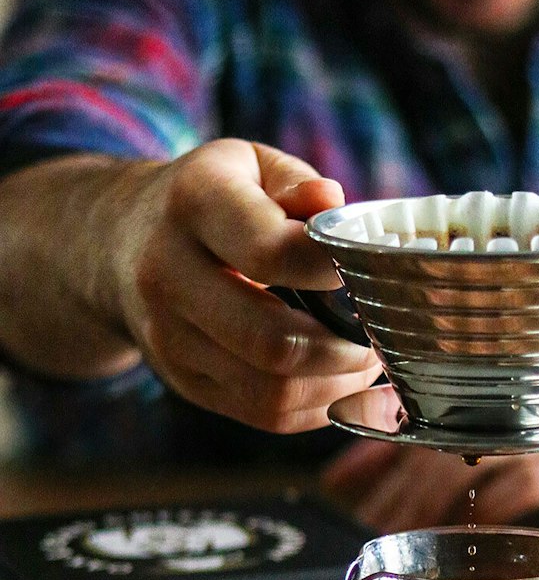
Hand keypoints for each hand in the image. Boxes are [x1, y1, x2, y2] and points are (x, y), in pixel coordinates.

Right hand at [102, 139, 381, 430]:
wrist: (118, 244)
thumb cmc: (210, 199)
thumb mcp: (248, 165)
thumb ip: (296, 183)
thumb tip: (334, 204)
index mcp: (193, 204)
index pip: (274, 252)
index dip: (335, 270)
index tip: (370, 271)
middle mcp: (167, 275)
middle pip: (273, 341)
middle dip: (346, 350)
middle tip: (380, 337)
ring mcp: (169, 338)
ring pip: (271, 391)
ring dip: (337, 387)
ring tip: (367, 363)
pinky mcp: (183, 382)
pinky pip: (263, 414)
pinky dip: (317, 409)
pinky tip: (341, 384)